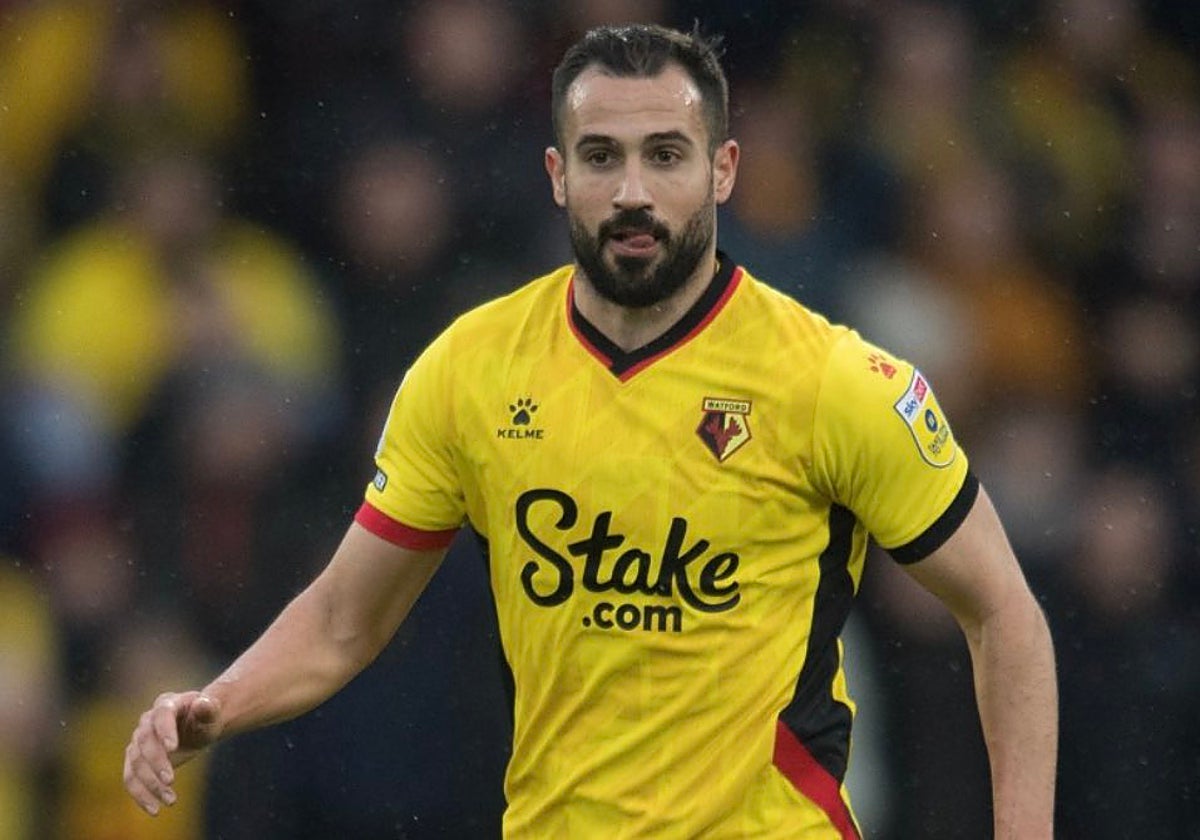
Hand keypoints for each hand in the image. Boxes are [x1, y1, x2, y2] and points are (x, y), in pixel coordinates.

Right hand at [123, 691, 222, 814]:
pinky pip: (131, 778)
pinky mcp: (135, 759)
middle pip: (144, 741)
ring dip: (150, 783)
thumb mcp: (212, 713)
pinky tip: (154, 809)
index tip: (173, 748)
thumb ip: (209, 709)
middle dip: (156, 762)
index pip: (161, 715)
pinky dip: (140, 794)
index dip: (165, 730)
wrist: (198, 726)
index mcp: (167, 704)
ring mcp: (138, 740)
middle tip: (171, 780)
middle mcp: (147, 721)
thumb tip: (203, 704)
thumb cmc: (206, 718)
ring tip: (170, 800)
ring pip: (135, 763)